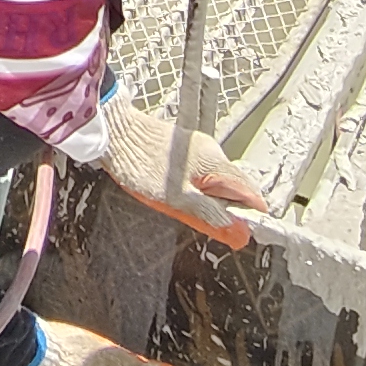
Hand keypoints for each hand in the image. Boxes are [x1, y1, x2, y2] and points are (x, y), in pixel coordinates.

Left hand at [95, 97, 271, 245]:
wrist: (113, 132)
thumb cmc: (141, 164)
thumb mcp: (177, 199)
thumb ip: (210, 214)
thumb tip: (239, 231)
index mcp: (215, 162)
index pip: (250, 191)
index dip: (251, 215)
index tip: (245, 233)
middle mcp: (211, 151)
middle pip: (235, 187)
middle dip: (230, 210)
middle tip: (215, 229)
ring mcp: (197, 149)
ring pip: (217, 181)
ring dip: (212, 200)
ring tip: (191, 213)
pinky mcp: (183, 150)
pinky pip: (201, 174)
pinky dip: (198, 190)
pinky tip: (181, 198)